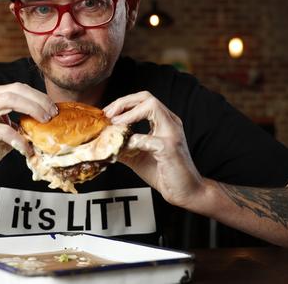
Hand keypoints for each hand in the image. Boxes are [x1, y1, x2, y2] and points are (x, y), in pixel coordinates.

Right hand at [0, 83, 57, 179]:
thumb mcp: (5, 130)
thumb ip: (20, 123)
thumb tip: (45, 123)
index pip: (19, 88)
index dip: (39, 96)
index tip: (53, 108)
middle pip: (16, 90)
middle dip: (38, 100)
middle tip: (52, 115)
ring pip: (8, 100)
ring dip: (31, 110)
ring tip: (44, 122)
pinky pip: (2, 130)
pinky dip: (18, 139)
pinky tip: (26, 148)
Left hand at [104, 91, 204, 207]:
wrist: (185, 190)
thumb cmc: (164, 172)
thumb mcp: (137, 156)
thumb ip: (122, 145)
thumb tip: (101, 140)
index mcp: (164, 122)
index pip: (142, 100)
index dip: (122, 103)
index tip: (107, 113)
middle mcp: (170, 123)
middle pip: (147, 97)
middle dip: (123, 103)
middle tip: (108, 115)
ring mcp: (172, 133)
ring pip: (152, 106)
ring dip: (129, 114)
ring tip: (115, 124)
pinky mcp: (170, 148)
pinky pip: (149, 138)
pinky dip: (134, 141)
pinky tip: (125, 147)